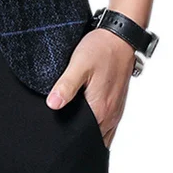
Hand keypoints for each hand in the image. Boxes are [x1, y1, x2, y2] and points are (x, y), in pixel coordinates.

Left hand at [45, 27, 135, 148]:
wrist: (119, 37)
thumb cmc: (101, 49)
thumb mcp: (79, 64)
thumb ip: (66, 86)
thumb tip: (53, 104)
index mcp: (100, 110)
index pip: (82, 136)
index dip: (67, 134)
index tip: (55, 126)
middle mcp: (110, 115)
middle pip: (91, 136)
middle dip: (76, 133)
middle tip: (61, 119)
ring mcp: (115, 110)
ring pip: (100, 131)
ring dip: (86, 128)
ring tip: (71, 114)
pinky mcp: (117, 103)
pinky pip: (106, 122)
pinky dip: (95, 121)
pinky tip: (84, 109)